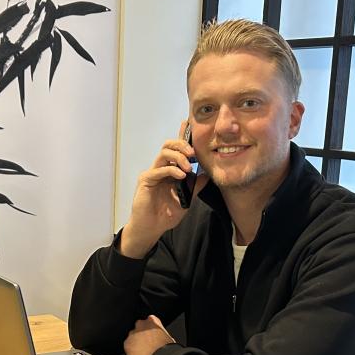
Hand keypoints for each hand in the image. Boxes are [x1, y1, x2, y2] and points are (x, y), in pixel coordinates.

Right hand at [119, 121, 208, 258]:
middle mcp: (160, 168)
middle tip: (193, 153)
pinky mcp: (146, 180)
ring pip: (164, 154)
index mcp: (170, 170)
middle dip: (182, 144)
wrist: (152, 228)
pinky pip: (159, 170)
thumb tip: (208, 173)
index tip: (190, 126)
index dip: (183, 136)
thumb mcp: (187, 198)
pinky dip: (171, 170)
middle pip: (168, 145)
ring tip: (189, 167)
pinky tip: (181, 176)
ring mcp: (152, 173)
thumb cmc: (167, 214)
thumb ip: (195, 185)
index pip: (177, 150)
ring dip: (178, 157)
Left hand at [124, 315, 174, 354]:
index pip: (148, 321)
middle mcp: (141, 324)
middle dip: (141, 335)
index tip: (151, 336)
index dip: (149, 331)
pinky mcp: (127, 343)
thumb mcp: (167, 337)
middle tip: (146, 345)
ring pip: (132, 338)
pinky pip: (127, 347)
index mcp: (152, 320)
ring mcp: (132, 333)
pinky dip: (131, 351)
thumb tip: (160, 338)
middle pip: (138, 328)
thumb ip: (160, 334)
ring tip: (143, 352)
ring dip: (135, 343)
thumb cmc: (167, 348)